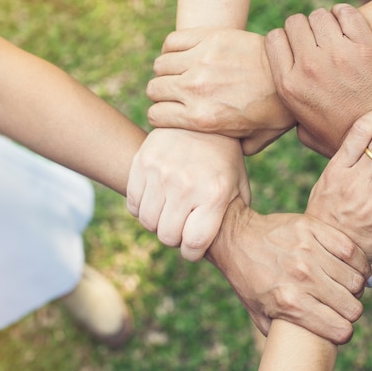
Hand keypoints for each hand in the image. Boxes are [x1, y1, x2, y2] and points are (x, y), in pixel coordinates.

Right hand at [126, 128, 249, 260]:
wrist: (202, 118)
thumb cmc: (224, 158)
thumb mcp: (239, 184)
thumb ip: (234, 214)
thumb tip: (230, 245)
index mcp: (214, 194)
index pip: (193, 243)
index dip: (192, 253)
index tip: (193, 248)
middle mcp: (186, 184)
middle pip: (167, 235)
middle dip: (174, 238)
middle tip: (181, 228)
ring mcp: (161, 172)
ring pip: (147, 221)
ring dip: (157, 223)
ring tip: (170, 212)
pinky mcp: (142, 162)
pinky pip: (133, 202)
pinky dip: (142, 208)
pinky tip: (157, 199)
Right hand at [146, 27, 295, 154]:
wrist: (291, 77)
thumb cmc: (273, 114)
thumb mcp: (250, 144)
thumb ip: (225, 150)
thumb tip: (210, 154)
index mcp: (201, 119)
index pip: (155, 116)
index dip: (162, 117)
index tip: (172, 114)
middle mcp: (195, 90)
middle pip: (154, 89)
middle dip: (163, 95)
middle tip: (177, 94)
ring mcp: (201, 62)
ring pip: (160, 65)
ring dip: (168, 71)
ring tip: (182, 75)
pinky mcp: (210, 38)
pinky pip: (172, 42)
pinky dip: (173, 49)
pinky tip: (186, 56)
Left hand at [207, 197, 371, 344]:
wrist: (236, 238)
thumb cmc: (248, 278)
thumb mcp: (259, 312)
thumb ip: (282, 332)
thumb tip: (304, 347)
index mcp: (288, 303)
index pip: (339, 329)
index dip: (344, 332)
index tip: (341, 328)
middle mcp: (301, 277)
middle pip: (351, 305)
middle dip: (351, 310)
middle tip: (344, 306)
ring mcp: (308, 251)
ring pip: (354, 278)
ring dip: (355, 286)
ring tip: (347, 286)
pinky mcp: (312, 228)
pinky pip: (350, 249)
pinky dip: (359, 262)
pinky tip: (356, 269)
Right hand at [265, 3, 371, 156]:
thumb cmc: (344, 136)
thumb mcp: (306, 132)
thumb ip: (290, 113)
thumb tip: (283, 102)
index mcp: (289, 86)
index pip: (274, 39)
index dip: (286, 39)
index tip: (298, 46)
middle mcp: (309, 67)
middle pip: (296, 23)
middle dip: (306, 28)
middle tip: (319, 40)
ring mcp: (337, 55)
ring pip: (320, 15)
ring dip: (326, 21)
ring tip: (335, 34)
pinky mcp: (364, 47)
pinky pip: (346, 12)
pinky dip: (345, 14)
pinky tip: (349, 25)